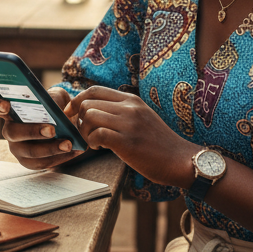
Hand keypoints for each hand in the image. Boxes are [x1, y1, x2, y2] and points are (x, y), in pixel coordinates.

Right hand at [0, 87, 81, 169]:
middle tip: (51, 130)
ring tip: (68, 144)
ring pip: (29, 151)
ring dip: (50, 148)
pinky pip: (42, 163)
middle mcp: (10, 130)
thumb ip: (55, 98)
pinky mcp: (29, 162)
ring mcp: (17, 148)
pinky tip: (74, 150)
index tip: (6, 105)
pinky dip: (60, 157)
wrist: (65, 126)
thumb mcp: (56, 97)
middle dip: (32, 131)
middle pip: (13, 132)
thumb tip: (57, 108)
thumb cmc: (55, 107)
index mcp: (11, 111)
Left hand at [63, 86, 189, 186]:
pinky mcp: (127, 142)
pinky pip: (97, 134)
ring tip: (95, 142)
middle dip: (79, 119)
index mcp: (132, 100)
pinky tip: (100, 148)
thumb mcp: (142, 118)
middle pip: (88, 102)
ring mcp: (129, 123)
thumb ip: (122, 112)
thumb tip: (93, 112)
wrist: (181, 160)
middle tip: (86, 133)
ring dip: (85, 131)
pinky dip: (92, 142)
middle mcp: (129, 107)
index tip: (72, 114)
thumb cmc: (159, 144)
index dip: (77, 101)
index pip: (94, 90)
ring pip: (89, 116)